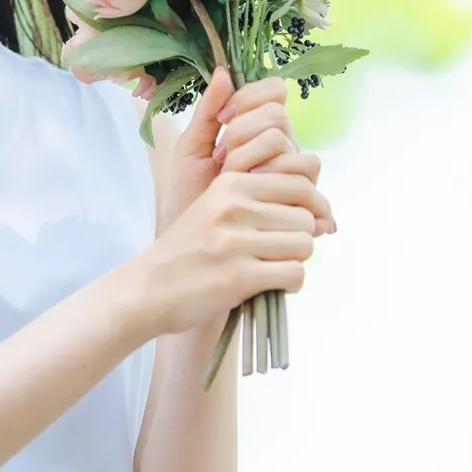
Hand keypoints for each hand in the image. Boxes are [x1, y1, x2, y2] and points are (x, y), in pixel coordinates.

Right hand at [130, 169, 327, 336]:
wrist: (148, 288)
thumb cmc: (188, 250)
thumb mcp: (216, 207)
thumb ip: (261, 202)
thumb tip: (322, 216)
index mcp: (232, 182)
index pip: (299, 182)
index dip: (311, 207)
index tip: (304, 225)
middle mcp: (235, 206)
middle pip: (305, 217)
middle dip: (299, 239)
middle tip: (278, 254)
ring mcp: (237, 241)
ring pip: (304, 245)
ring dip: (294, 262)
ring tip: (272, 270)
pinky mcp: (240, 276)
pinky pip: (294, 274)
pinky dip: (290, 284)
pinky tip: (270, 286)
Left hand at [168, 69, 336, 236]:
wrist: (190, 240)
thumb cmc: (189, 195)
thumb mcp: (191, 149)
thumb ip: (207, 112)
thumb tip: (223, 72)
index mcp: (258, 128)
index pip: (275, 91)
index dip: (250, 97)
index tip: (222, 119)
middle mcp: (282, 147)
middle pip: (279, 118)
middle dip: (243, 135)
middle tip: (222, 161)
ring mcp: (292, 174)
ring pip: (291, 148)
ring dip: (258, 162)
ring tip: (237, 182)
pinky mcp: (299, 203)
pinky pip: (306, 183)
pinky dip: (285, 187)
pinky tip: (264, 197)